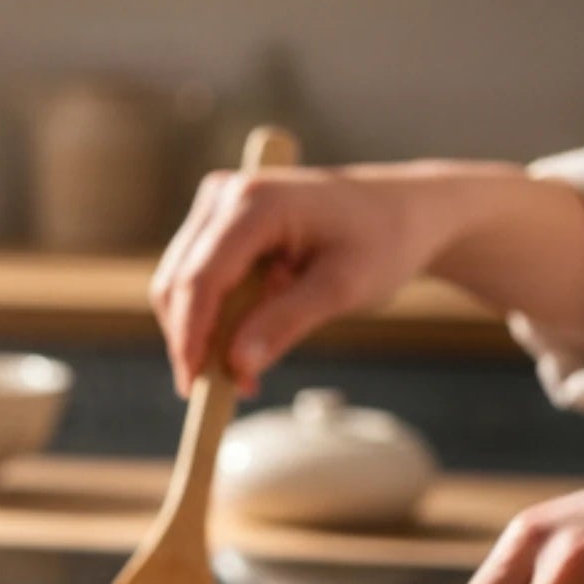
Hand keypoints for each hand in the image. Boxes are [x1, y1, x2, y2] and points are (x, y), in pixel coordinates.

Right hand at [150, 162, 583, 397]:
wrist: (404, 210)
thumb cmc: (383, 240)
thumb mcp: (343, 287)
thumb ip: (285, 324)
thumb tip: (236, 366)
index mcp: (255, 202)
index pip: (201, 278)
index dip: (191, 336)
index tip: (194, 387)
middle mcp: (224, 195)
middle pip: (179, 282)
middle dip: (196, 341)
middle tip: (231, 389)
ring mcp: (216, 205)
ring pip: (179, 284)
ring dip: (203, 333)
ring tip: (247, 369)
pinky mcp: (216, 222)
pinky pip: (195, 280)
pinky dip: (213, 318)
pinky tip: (246, 339)